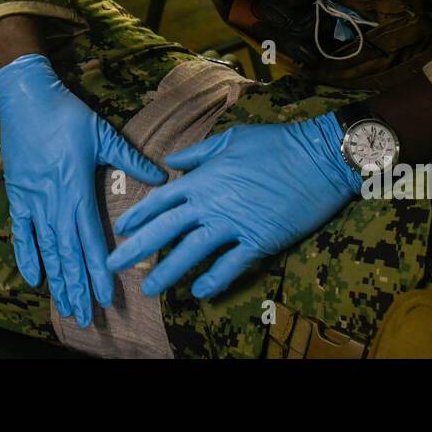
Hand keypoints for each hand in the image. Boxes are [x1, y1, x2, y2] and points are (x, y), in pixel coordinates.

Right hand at [0, 53, 166, 325]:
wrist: (26, 98)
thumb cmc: (68, 114)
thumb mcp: (104, 134)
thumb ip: (131, 159)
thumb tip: (161, 175)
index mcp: (78, 188)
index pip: (91, 240)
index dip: (98, 270)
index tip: (106, 296)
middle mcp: (55, 201)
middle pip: (68, 254)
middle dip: (78, 287)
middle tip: (85, 317)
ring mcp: (33, 201)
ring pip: (47, 249)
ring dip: (57, 280)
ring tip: (65, 306)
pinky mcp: (17, 195)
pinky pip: (21, 233)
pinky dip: (26, 256)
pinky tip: (34, 279)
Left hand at [106, 112, 361, 298]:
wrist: (318, 158)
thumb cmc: (276, 143)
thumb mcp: (232, 138)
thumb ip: (199, 152)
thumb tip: (173, 161)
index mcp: (203, 178)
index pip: (161, 200)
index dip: (138, 216)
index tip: (120, 229)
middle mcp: (212, 203)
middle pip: (166, 229)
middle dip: (138, 249)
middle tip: (113, 265)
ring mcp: (234, 224)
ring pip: (192, 252)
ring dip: (169, 272)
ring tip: (150, 288)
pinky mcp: (258, 240)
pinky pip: (231, 266)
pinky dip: (215, 280)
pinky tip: (200, 293)